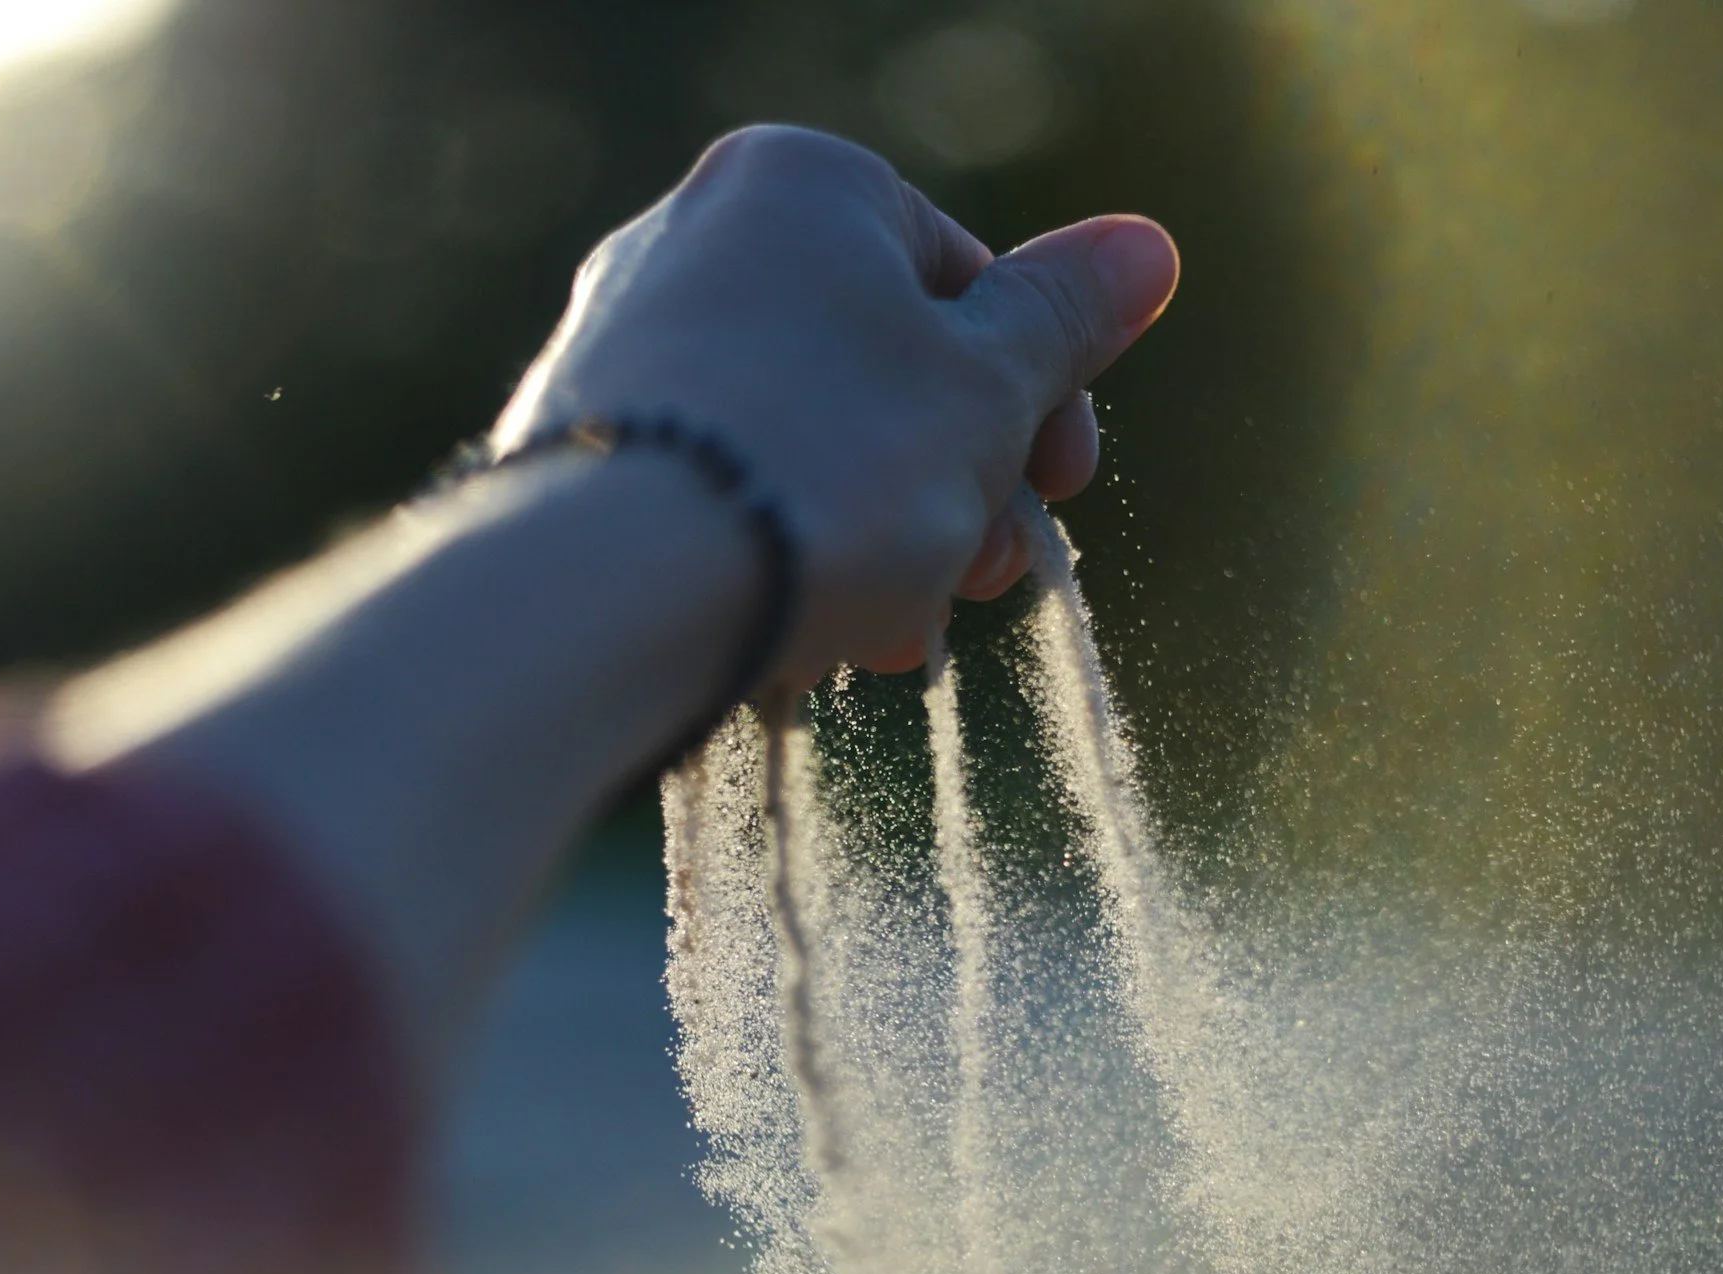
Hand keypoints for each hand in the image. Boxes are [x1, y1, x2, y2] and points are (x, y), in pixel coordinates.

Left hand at [492, 125, 1179, 679]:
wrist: (612, 588)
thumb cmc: (830, 464)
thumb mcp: (988, 391)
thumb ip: (1066, 318)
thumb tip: (1146, 248)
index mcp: (800, 184)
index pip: (963, 276)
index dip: (1039, 395)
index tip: (1064, 494)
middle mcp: (691, 237)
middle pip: (882, 368)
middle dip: (960, 486)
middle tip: (989, 581)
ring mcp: (623, 345)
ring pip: (806, 442)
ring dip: (883, 540)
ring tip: (897, 637)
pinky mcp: (577, 450)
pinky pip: (720, 492)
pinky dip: (784, 554)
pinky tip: (812, 640)